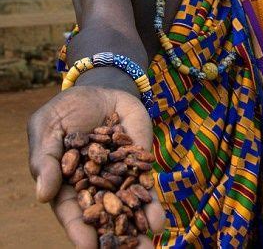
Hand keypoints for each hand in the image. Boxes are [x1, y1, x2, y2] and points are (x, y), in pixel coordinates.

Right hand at [28, 86, 165, 247]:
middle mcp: (94, 184)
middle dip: (115, 238)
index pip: (72, 211)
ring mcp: (118, 174)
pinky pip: (144, 183)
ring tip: (148, 244)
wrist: (100, 89)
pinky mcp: (138, 162)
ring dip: (137, 226)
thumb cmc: (66, 110)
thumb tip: (43, 196)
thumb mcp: (47, 129)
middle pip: (103, 215)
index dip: (79, 230)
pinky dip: (150, 202)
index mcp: (67, 183)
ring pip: (127, 205)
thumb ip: (45, 160)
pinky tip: (158, 220)